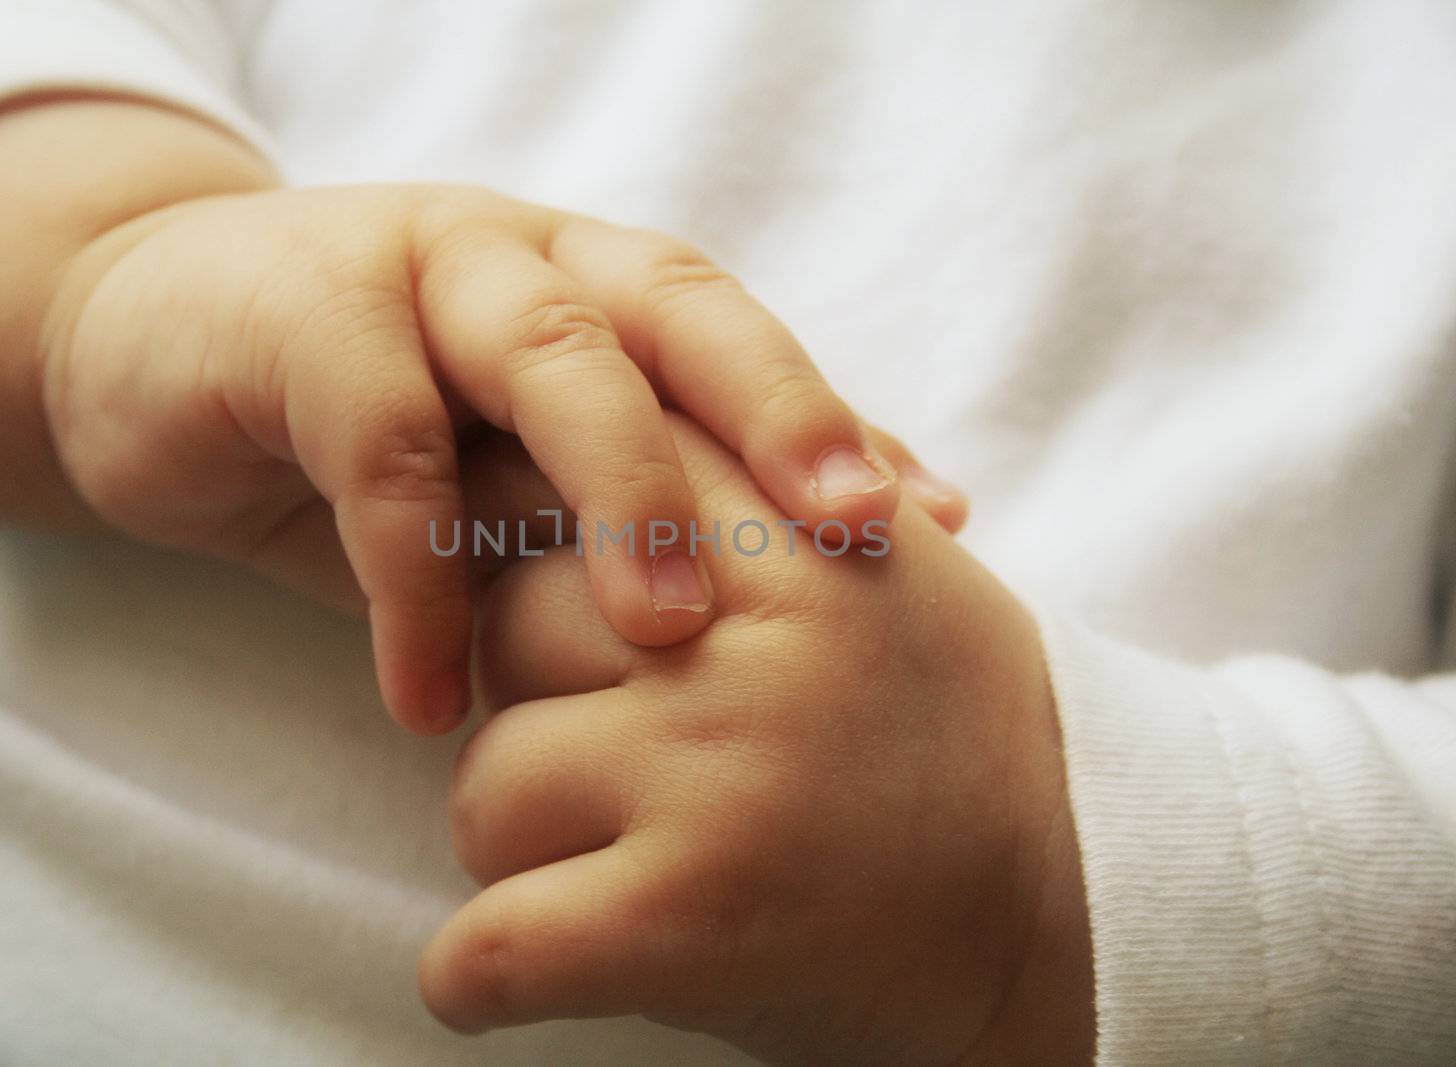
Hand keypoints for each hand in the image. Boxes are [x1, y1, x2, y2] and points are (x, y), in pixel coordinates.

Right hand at [38, 182, 917, 731]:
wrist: (144, 350)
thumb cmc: (360, 425)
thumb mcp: (502, 475)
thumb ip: (614, 517)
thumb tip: (774, 616)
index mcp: (593, 284)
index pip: (738, 342)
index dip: (834, 422)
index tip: (932, 530)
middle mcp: (526, 259)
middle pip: (674, 315)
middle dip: (772, 418)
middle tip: (853, 537)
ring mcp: (413, 270)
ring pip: (548, 351)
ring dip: (615, 490)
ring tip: (664, 632)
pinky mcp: (294, 316)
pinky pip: (377, 442)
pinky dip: (414, 576)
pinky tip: (429, 698)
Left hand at [421, 418, 1092, 1063]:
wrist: (1083, 905)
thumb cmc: (962, 732)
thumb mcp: (883, 569)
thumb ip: (753, 496)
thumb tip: (599, 433)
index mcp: (791, 540)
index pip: (589, 471)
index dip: (532, 527)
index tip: (519, 579)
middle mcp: (740, 641)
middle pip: (508, 624)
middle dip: (524, 698)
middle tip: (593, 759)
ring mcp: (710, 773)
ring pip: (486, 783)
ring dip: (516, 843)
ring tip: (602, 871)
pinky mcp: (686, 918)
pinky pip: (491, 944)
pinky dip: (474, 978)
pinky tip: (496, 982)